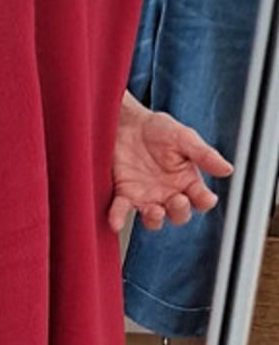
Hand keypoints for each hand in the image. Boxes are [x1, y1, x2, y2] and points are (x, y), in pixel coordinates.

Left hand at [108, 93, 233, 233]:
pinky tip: (116, 222)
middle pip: (179, 214)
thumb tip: (228, 169)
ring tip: (154, 210)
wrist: (127, 121)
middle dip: (180, 211)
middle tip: (178, 199)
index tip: (206, 198)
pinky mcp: (124, 194)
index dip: (205, 201)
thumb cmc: (158, 129)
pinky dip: (118, 217)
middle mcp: (168, 193)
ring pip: (154, 219)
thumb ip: (204, 154)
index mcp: (187, 180)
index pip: (201, 199)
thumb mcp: (184, 138)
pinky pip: (121, 210)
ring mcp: (146, 196)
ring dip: (155, 219)